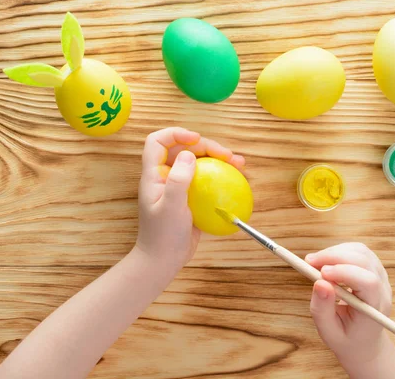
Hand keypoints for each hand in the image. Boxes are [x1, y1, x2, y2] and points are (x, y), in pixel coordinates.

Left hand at [136, 127, 244, 273]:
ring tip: (240, 163)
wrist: (163, 261)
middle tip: (229, 156)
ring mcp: (179, 187)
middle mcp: (165, 176)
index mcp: (154, 174)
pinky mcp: (192, 198)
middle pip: (185, 149)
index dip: (176, 133)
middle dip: (207, 146)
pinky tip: (238, 179)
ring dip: (219, 159)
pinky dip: (222, 176)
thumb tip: (190, 155)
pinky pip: (208, 180)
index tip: (197, 139)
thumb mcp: (170, 207)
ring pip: (200, 164)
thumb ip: (178, 179)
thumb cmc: (162, 235)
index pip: (157, 142)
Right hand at [306, 243, 391, 368]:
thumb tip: (319, 282)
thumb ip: (322, 309)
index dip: (345, 272)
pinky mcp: (374, 269)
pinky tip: (326, 262)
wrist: (363, 341)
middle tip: (309, 261)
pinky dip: (340, 251)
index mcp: (376, 309)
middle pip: (364, 261)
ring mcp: (382, 276)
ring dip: (336, 252)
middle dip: (334, 256)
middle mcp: (384, 289)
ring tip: (314, 262)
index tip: (321, 272)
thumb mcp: (329, 332)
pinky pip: (359, 251)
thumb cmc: (346, 338)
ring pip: (361, 251)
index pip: (368, 282)